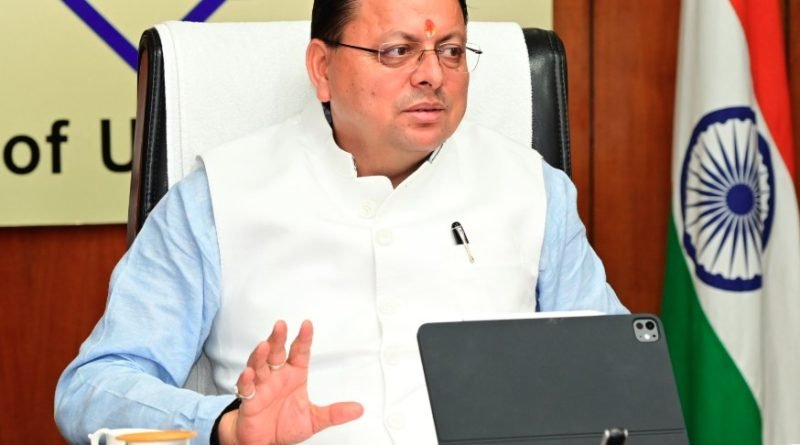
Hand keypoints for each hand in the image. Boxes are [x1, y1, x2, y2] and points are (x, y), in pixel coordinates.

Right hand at [218, 320, 362, 444]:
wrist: (265, 442)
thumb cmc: (284, 425)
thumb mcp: (314, 419)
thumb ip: (334, 413)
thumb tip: (358, 409)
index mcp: (294, 375)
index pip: (299, 352)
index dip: (304, 338)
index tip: (307, 324)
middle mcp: (277, 376)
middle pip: (276, 352)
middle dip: (278, 338)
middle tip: (281, 326)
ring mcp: (261, 386)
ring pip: (259, 365)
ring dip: (260, 355)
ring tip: (264, 346)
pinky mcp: (249, 400)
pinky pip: (246, 388)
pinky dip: (246, 380)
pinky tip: (249, 373)